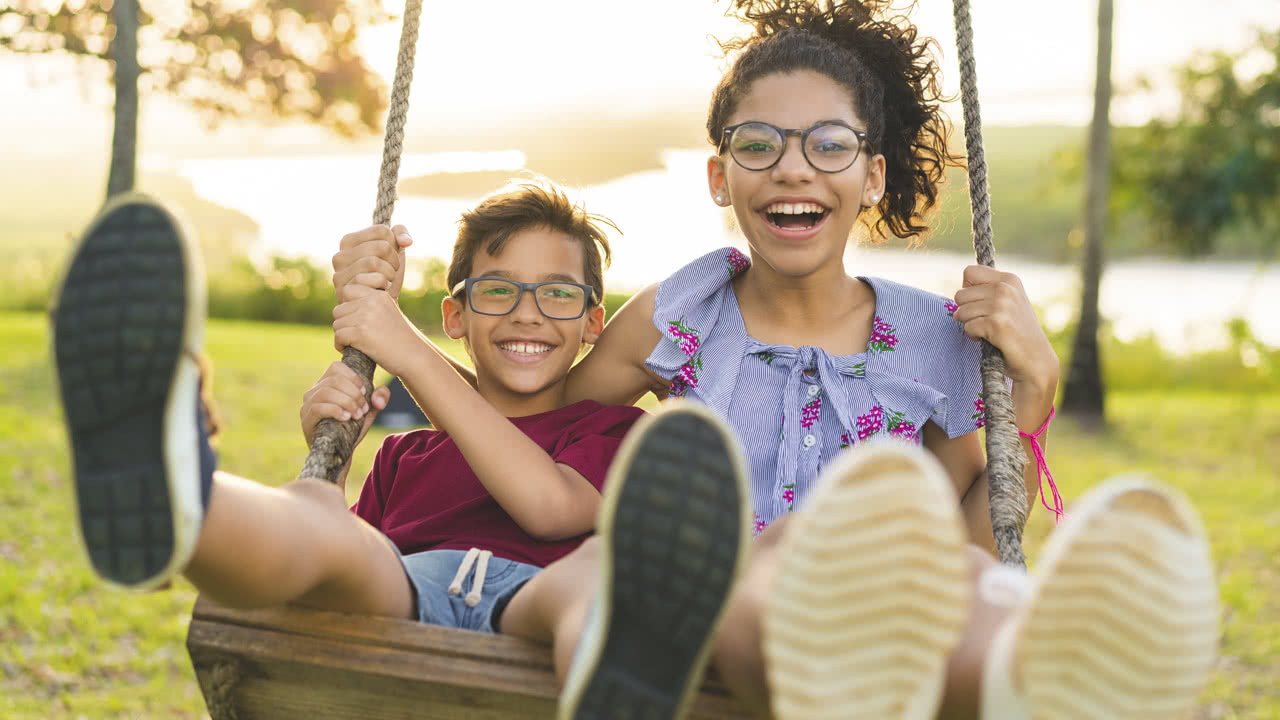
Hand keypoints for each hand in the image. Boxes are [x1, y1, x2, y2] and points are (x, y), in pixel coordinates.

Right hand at [300, 361, 390, 448]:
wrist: (339, 452)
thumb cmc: (352, 428)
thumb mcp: (368, 411)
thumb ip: (379, 398)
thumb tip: (380, 394)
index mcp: (327, 383)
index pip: (336, 367)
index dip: (353, 377)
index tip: (364, 391)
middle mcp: (314, 390)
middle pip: (334, 379)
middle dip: (354, 393)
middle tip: (363, 408)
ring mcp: (307, 404)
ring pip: (326, 392)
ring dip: (347, 402)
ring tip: (357, 415)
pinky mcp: (306, 419)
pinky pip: (318, 408)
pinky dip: (336, 411)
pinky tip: (347, 418)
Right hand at [332, 224, 413, 301]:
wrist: (380, 305)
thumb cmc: (386, 276)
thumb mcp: (394, 250)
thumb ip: (399, 233)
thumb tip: (406, 241)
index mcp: (349, 241)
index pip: (381, 230)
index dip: (394, 244)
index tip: (390, 257)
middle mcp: (340, 255)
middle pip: (381, 246)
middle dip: (394, 261)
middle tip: (391, 271)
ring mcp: (339, 273)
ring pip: (374, 262)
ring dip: (390, 273)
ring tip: (387, 280)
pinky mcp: (344, 290)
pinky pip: (374, 279)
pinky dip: (385, 284)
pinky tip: (382, 289)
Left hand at [332, 283, 421, 377]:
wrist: (414, 357)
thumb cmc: (400, 339)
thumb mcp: (387, 312)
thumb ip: (369, 304)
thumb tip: (343, 302)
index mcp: (378, 295)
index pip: (347, 291)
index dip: (347, 307)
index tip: (356, 321)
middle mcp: (371, 302)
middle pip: (339, 310)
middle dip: (344, 324)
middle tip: (355, 336)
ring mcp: (366, 316)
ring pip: (337, 323)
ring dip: (343, 336)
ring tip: (356, 343)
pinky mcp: (361, 333)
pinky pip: (338, 336)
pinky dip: (341, 346)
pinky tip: (352, 350)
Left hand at [953, 266, 1059, 427]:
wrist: (1035, 360)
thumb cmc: (1017, 332)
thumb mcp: (1008, 302)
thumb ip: (987, 291)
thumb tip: (959, 292)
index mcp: (1009, 279)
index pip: (969, 272)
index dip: (968, 290)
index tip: (980, 303)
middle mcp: (1006, 288)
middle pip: (960, 294)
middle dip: (966, 311)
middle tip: (985, 322)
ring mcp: (1002, 305)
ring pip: (961, 312)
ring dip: (970, 325)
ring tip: (988, 331)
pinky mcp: (996, 323)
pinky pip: (967, 327)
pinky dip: (974, 337)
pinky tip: (989, 340)